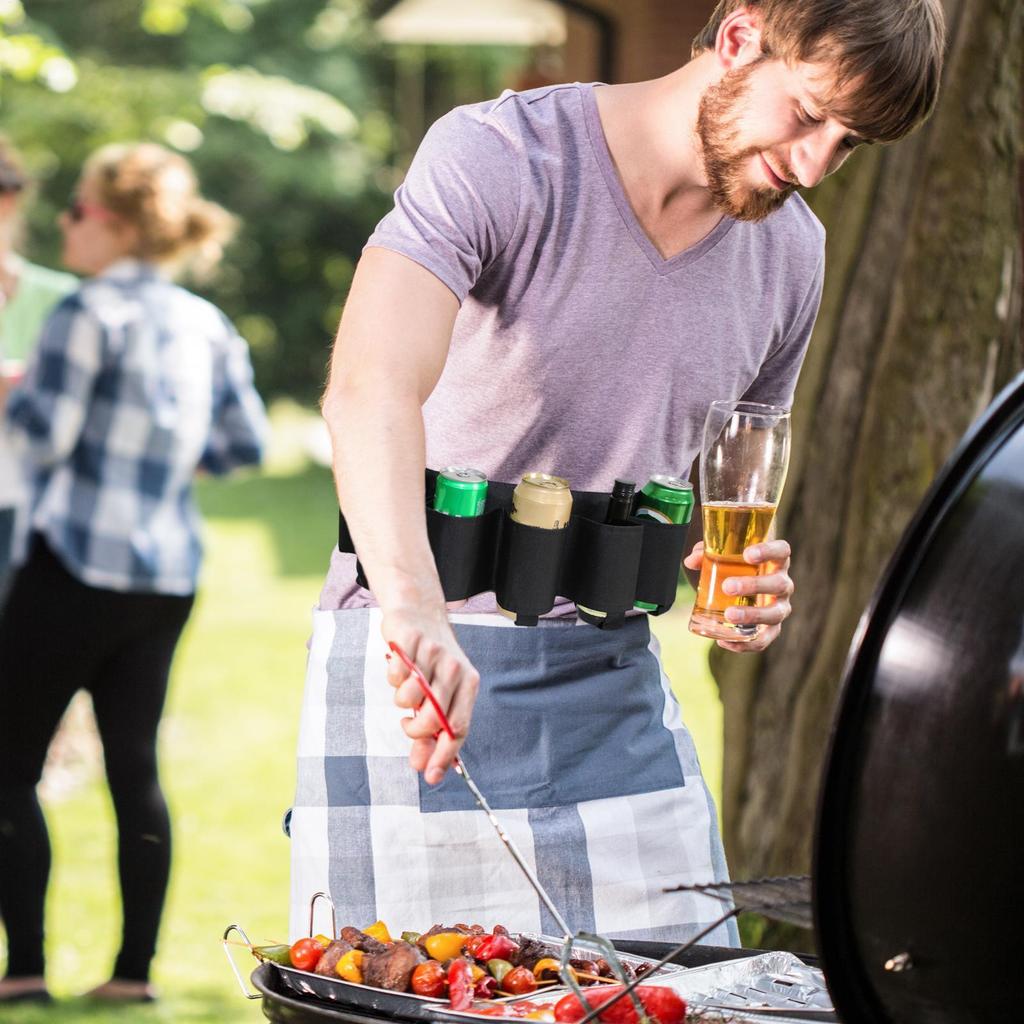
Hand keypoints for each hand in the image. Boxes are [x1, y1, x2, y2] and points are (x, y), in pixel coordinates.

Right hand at [381, 602, 479, 784]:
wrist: (419, 614)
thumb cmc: (430, 663)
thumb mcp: (438, 695)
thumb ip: (432, 732)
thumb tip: (425, 768)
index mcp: (468, 684)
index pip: (458, 727)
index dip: (444, 755)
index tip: (430, 776)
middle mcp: (454, 669)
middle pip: (435, 719)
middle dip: (416, 732)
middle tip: (408, 724)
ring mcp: (433, 654)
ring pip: (410, 698)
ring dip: (401, 702)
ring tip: (405, 690)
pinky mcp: (410, 642)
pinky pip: (394, 674)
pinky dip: (392, 677)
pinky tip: (399, 668)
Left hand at [683, 539, 794, 652]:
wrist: (740, 590)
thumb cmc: (734, 568)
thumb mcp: (720, 557)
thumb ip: (706, 554)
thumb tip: (691, 561)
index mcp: (775, 560)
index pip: (782, 550)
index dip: (768, 551)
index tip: (747, 554)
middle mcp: (782, 583)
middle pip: (778, 584)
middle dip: (754, 585)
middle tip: (727, 586)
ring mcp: (780, 607)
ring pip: (774, 613)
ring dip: (752, 615)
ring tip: (729, 615)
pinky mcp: (772, 628)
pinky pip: (764, 639)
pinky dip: (746, 644)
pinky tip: (723, 641)